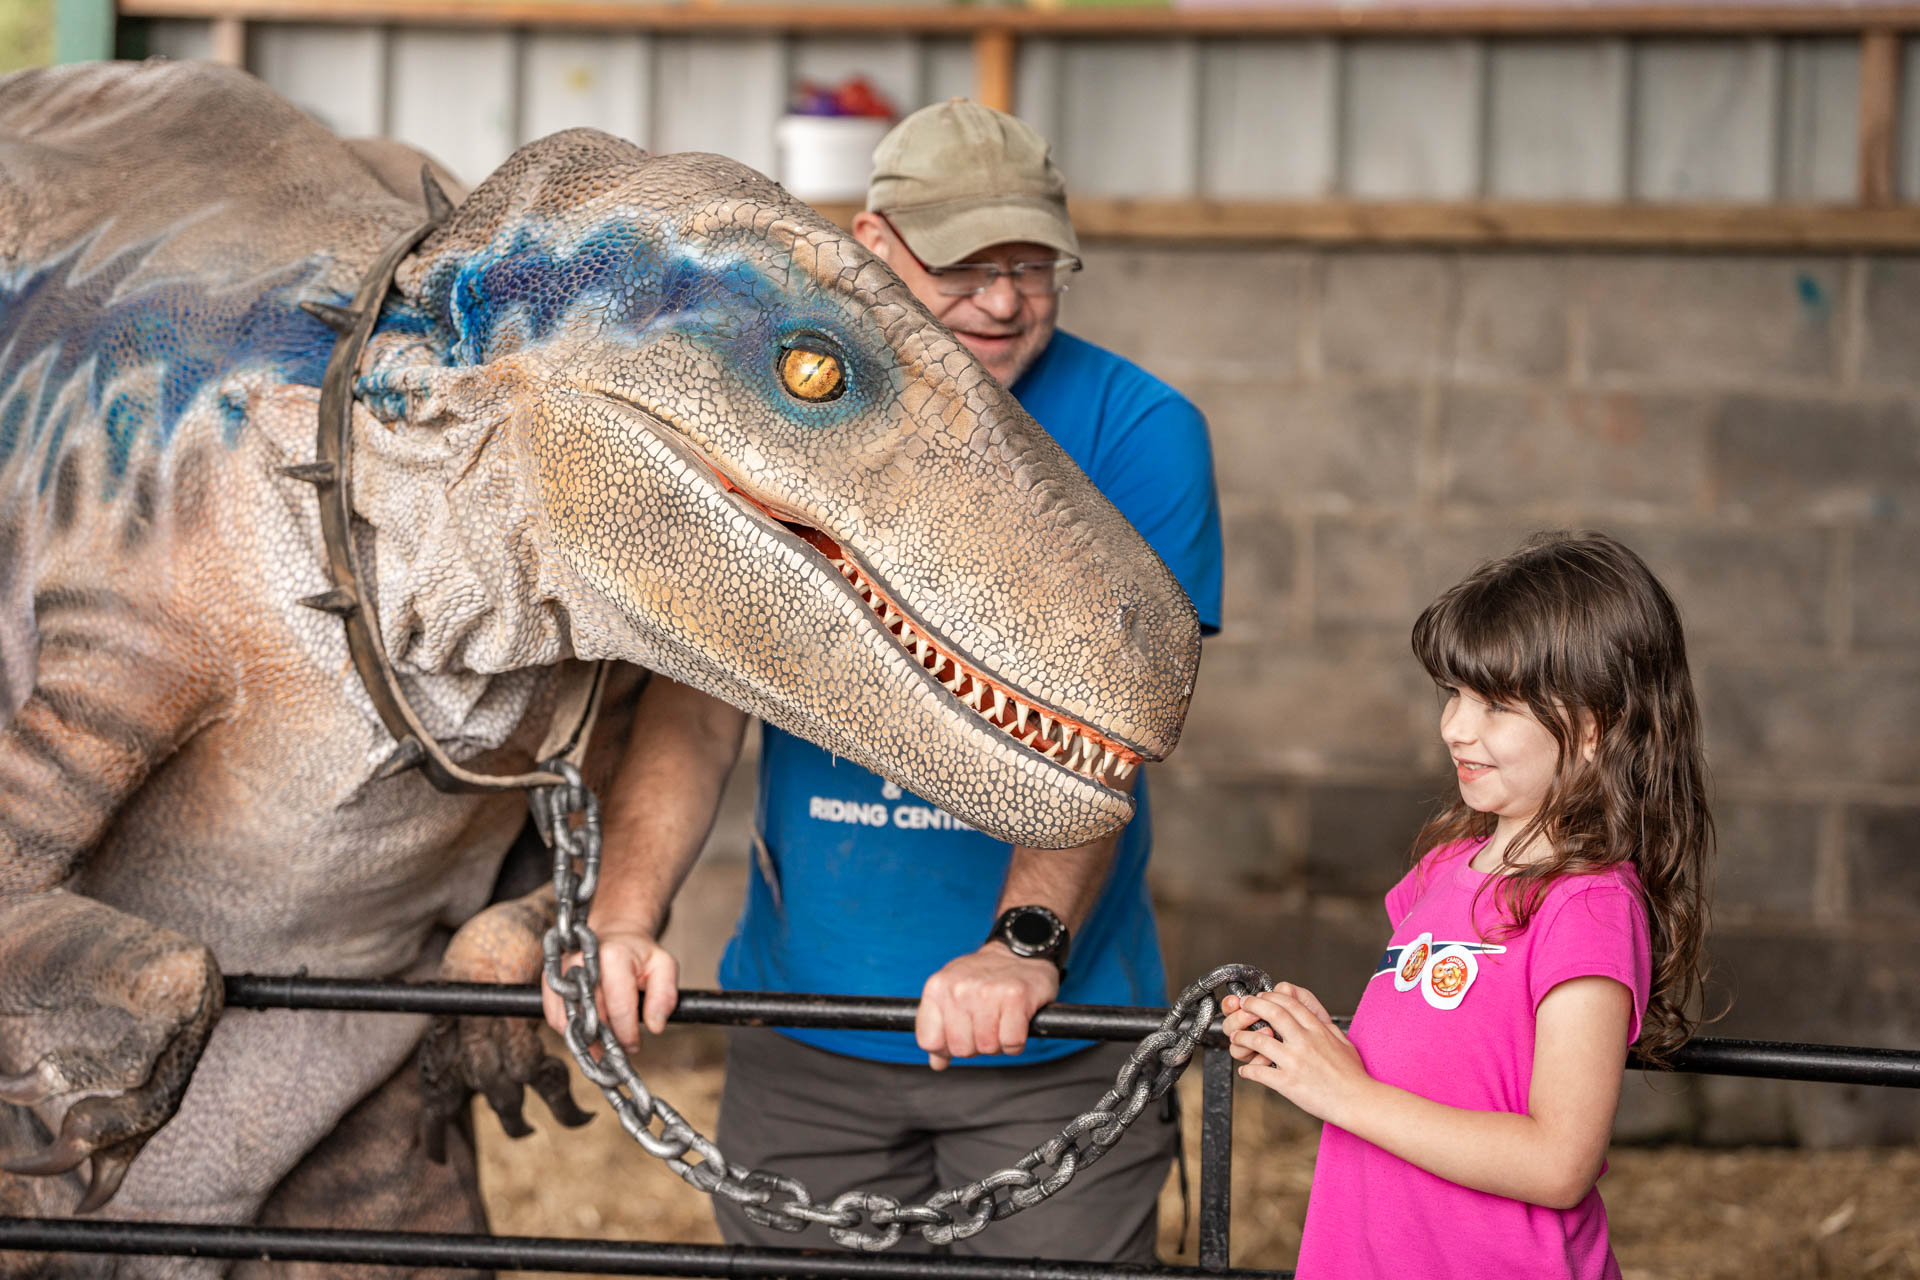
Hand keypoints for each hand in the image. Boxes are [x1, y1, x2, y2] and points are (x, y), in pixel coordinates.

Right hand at [540, 924, 680, 1049]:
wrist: (613, 937)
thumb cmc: (638, 955)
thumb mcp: (663, 967)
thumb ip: (665, 996)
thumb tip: (655, 1026)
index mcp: (613, 957)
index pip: (619, 1010)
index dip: (628, 1035)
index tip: (634, 1045)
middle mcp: (582, 962)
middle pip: (593, 1018)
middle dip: (608, 1039)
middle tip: (619, 1049)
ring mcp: (562, 971)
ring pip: (571, 1022)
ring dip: (588, 1039)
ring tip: (604, 1043)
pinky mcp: (549, 981)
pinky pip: (555, 1018)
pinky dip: (572, 1031)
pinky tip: (589, 1030)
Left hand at [916, 942, 1059, 1069]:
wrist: (1020, 953)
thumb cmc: (985, 977)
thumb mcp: (952, 994)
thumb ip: (940, 1028)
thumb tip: (937, 1062)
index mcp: (937, 987)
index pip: (929, 1041)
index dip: (947, 1047)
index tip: (961, 1034)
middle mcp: (958, 988)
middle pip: (960, 1048)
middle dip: (976, 1045)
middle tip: (986, 1023)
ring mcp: (986, 992)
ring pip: (987, 1048)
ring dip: (998, 1043)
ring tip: (1001, 1020)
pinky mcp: (1015, 997)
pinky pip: (1011, 1043)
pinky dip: (1016, 1041)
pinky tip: (1016, 1021)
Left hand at [1223, 985, 1371, 1127]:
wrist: (1357, 1101)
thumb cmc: (1353, 1076)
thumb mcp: (1344, 1042)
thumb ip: (1327, 1028)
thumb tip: (1316, 1018)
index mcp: (1318, 1030)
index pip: (1290, 1003)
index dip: (1271, 996)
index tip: (1261, 996)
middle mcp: (1305, 1042)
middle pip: (1272, 1013)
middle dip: (1253, 1005)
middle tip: (1243, 1005)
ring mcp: (1294, 1062)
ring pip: (1259, 1040)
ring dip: (1243, 1036)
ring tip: (1236, 1036)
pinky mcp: (1288, 1083)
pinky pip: (1260, 1073)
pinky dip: (1248, 1070)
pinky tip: (1245, 1070)